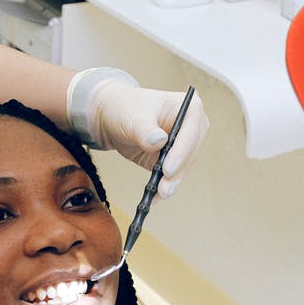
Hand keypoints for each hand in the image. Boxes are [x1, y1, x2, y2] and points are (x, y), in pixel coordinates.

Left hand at [66, 68, 208, 197]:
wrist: (111, 117)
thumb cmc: (125, 108)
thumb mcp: (134, 117)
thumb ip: (146, 130)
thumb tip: (159, 141)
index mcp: (189, 108)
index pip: (191, 132)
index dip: (181, 152)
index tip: (168, 169)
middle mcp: (192, 126)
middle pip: (190, 153)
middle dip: (177, 172)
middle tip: (164, 188)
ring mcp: (184, 144)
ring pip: (183, 168)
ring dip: (171, 182)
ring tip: (158, 194)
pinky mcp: (173, 159)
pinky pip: (172, 175)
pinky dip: (163, 186)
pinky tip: (154, 196)